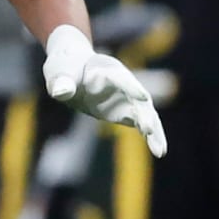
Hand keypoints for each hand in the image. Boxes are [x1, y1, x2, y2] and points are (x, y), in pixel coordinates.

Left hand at [43, 25, 167, 158]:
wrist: (72, 68)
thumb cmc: (65, 66)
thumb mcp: (58, 71)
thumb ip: (61, 81)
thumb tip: (60, 92)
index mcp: (107, 68)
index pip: (121, 78)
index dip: (130, 87)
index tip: (142, 97)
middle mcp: (122, 83)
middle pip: (138, 100)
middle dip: (145, 115)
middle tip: (149, 130)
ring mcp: (125, 98)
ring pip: (145, 115)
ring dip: (153, 132)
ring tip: (160, 152)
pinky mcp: (122, 111)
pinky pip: (138, 123)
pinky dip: (148, 136)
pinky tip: (158, 151)